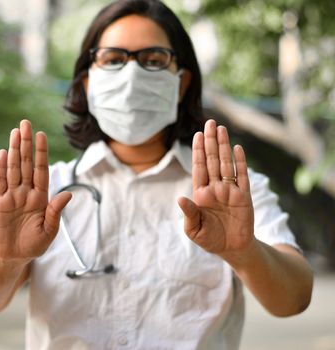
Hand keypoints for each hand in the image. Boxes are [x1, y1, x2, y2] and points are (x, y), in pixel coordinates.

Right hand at [0, 120, 71, 263]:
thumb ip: (56, 212)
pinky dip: (1, 168)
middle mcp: (26, 193)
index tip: (42, 135)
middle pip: (26, 164)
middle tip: (25, 123)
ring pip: (13, 169)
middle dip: (26, 144)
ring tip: (15, 132)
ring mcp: (12, 196)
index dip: (41, 153)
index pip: (41, 170)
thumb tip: (68, 193)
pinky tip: (3, 153)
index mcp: (41, 198)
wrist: (13, 258)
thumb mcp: (49, 232)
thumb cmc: (33, 245)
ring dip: (14, 150)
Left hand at [177, 119, 254, 257]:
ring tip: (221, 129)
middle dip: (210, 142)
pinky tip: (237, 148)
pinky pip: (241, 176)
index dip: (197, 151)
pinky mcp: (244, 196)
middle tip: (209, 122)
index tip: (197, 134)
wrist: (233, 249)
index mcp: (201, 193)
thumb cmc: (210, 239)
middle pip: (211, 160)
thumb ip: (189, 214)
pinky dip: (240, 162)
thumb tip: (181, 199)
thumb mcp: (194, 230)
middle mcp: (215, 188)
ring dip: (223, 146)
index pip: (198, 167)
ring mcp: (230, 190)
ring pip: (225, 163)